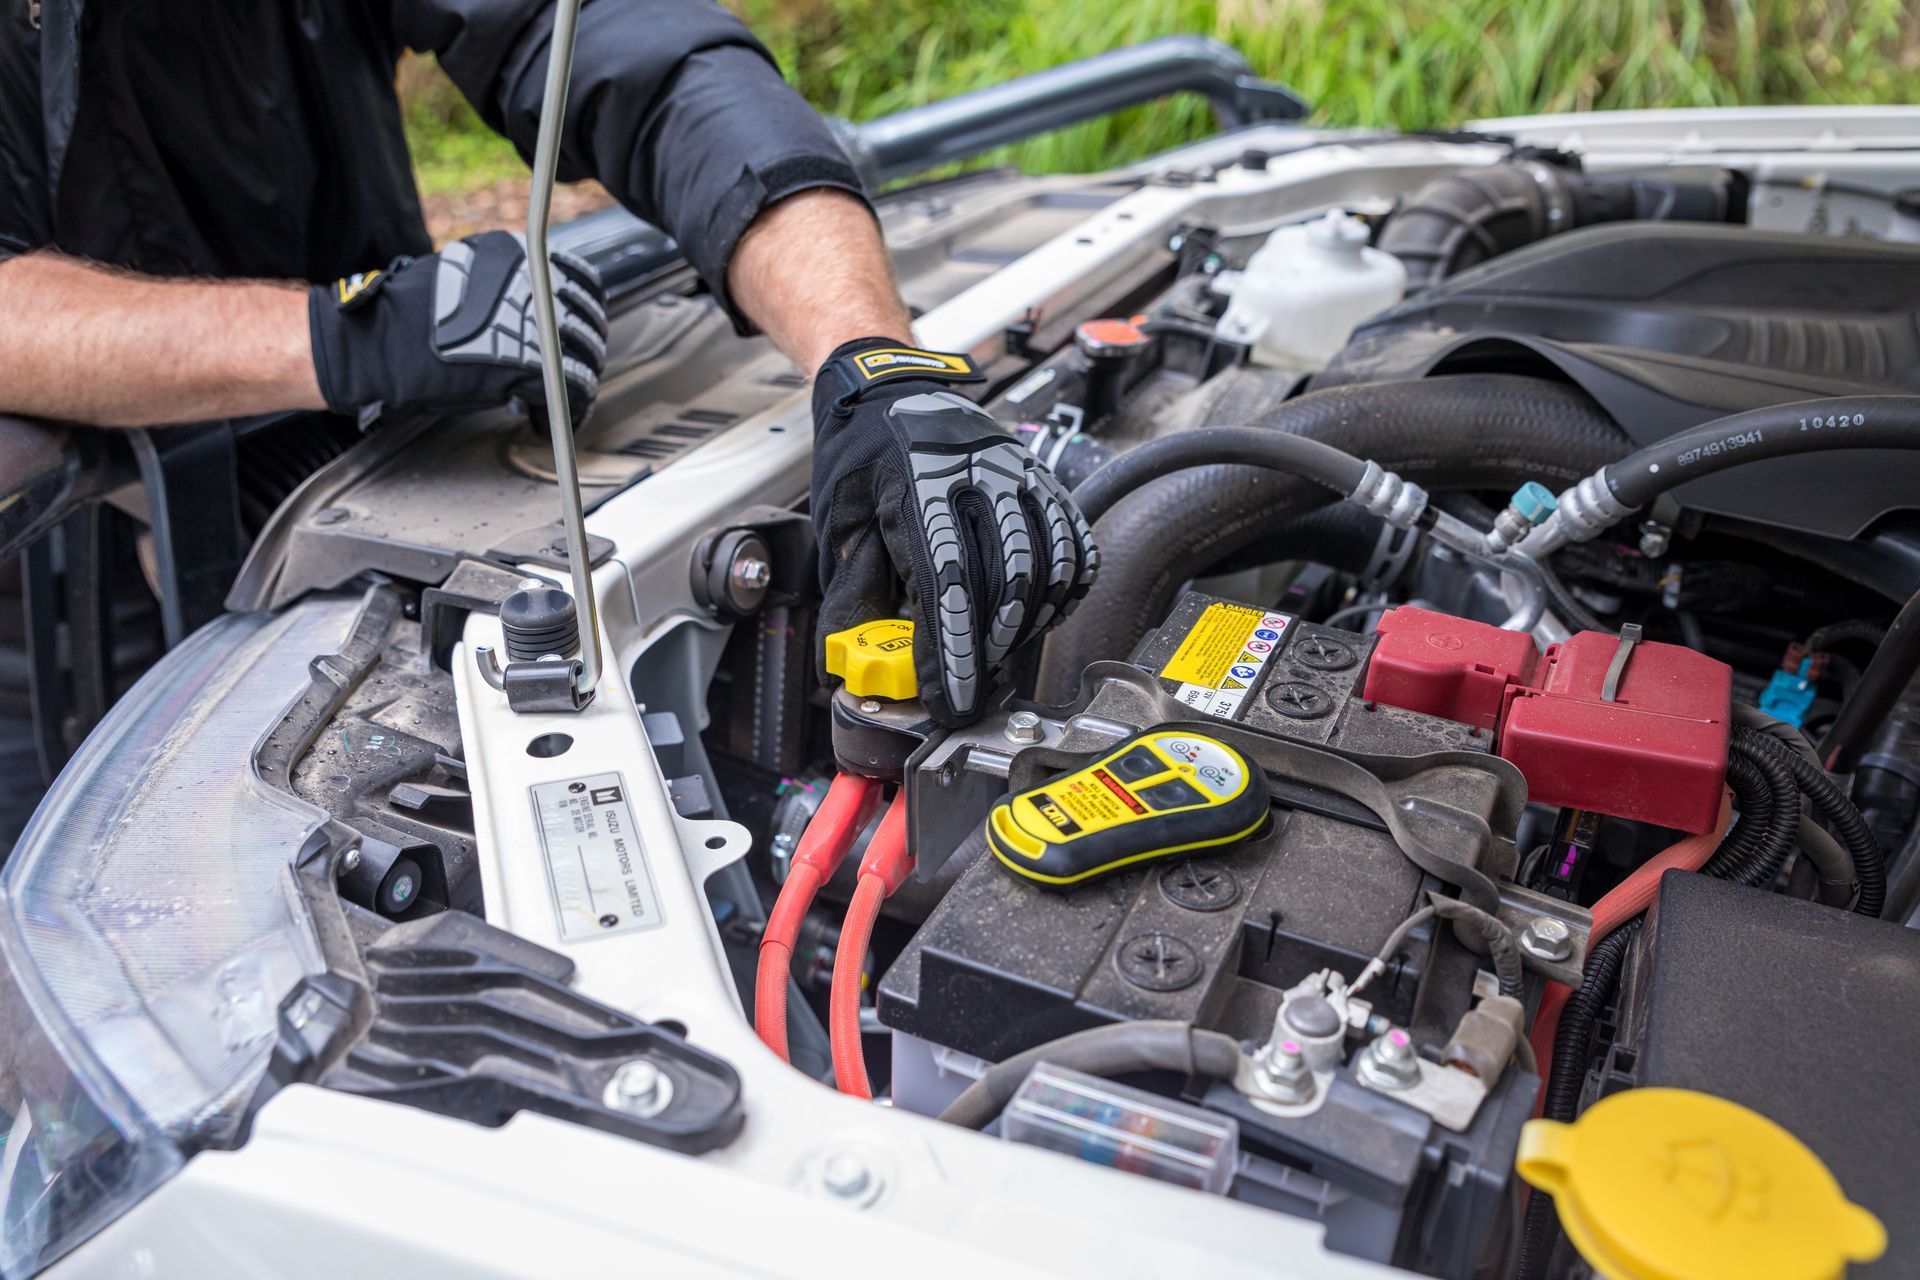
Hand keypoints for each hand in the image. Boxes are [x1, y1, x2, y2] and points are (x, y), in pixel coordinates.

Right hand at [308, 230, 606, 426]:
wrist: (379, 340)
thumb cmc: (409, 315)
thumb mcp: (465, 277)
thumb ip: (506, 287)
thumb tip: (538, 312)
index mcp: (520, 254)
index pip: (582, 280)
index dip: (587, 311)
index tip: (584, 330)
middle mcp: (535, 283)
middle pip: (587, 322)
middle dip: (586, 351)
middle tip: (574, 372)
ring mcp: (537, 322)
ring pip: (585, 358)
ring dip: (579, 383)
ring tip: (562, 402)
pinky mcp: (532, 364)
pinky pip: (570, 391)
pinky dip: (566, 413)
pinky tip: (542, 421)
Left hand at [811, 338, 1098, 724]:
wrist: (890, 385)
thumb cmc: (861, 454)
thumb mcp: (839, 520)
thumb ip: (852, 592)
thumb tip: (858, 661)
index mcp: (916, 482)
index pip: (944, 581)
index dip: (950, 651)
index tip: (949, 698)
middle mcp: (977, 473)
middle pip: (1004, 581)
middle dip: (989, 650)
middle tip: (971, 688)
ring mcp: (1018, 472)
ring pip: (1044, 566)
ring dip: (1026, 627)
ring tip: (998, 657)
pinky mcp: (1043, 478)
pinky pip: (1071, 543)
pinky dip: (1062, 591)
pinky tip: (1038, 616)